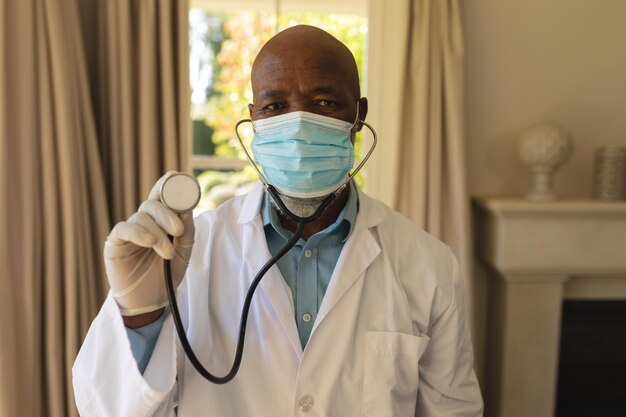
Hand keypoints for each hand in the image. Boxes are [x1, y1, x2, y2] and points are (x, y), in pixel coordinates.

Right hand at [104, 172, 194, 316]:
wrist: (151, 301)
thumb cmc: (167, 274)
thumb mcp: (184, 250)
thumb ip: (187, 230)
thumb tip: (187, 206)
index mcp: (160, 220)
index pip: (161, 195)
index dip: (168, 184)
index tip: (177, 178)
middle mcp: (143, 221)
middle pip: (152, 203)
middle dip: (167, 214)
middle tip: (178, 231)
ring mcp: (128, 231)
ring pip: (141, 217)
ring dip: (158, 234)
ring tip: (167, 254)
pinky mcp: (114, 243)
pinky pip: (124, 229)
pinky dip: (138, 233)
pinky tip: (149, 242)